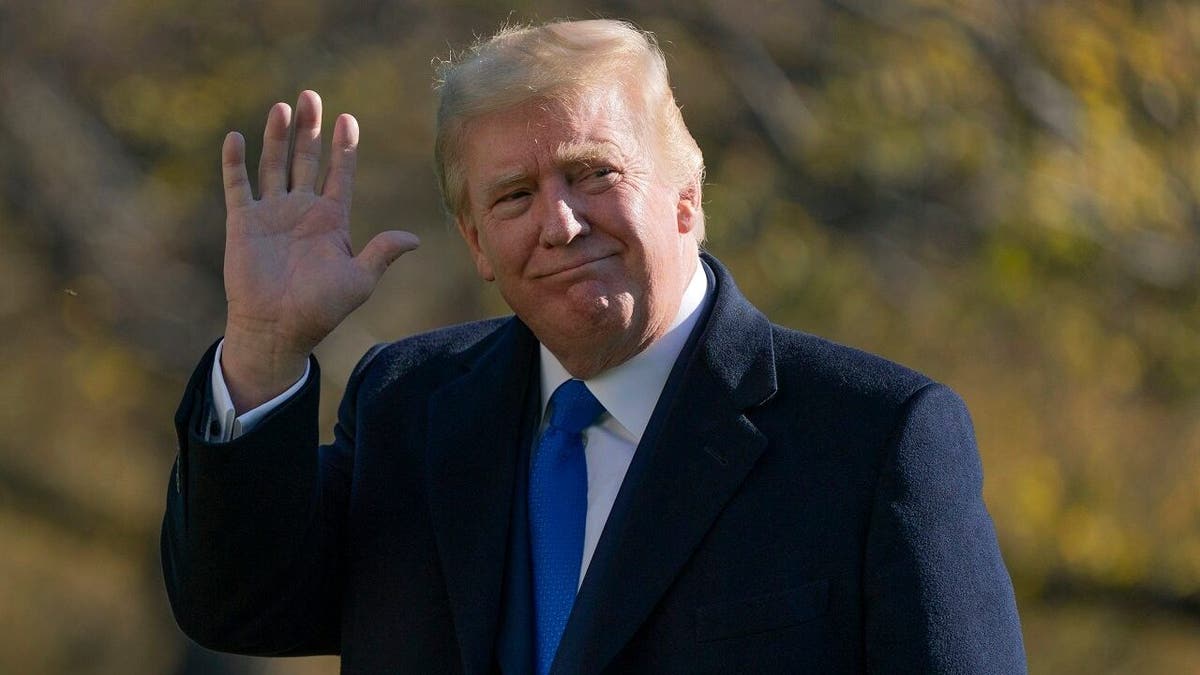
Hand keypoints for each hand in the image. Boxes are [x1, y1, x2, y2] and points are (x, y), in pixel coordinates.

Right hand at [219, 90, 419, 410]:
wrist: (279, 330)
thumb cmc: (321, 310)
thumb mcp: (359, 280)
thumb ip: (381, 254)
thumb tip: (413, 239)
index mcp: (331, 220)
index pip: (340, 174)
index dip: (344, 147)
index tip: (348, 119)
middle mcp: (301, 210)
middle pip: (307, 159)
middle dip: (310, 129)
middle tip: (311, 95)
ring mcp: (271, 214)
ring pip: (274, 165)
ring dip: (277, 136)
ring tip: (283, 107)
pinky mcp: (243, 223)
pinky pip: (238, 186)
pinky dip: (235, 162)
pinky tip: (237, 137)